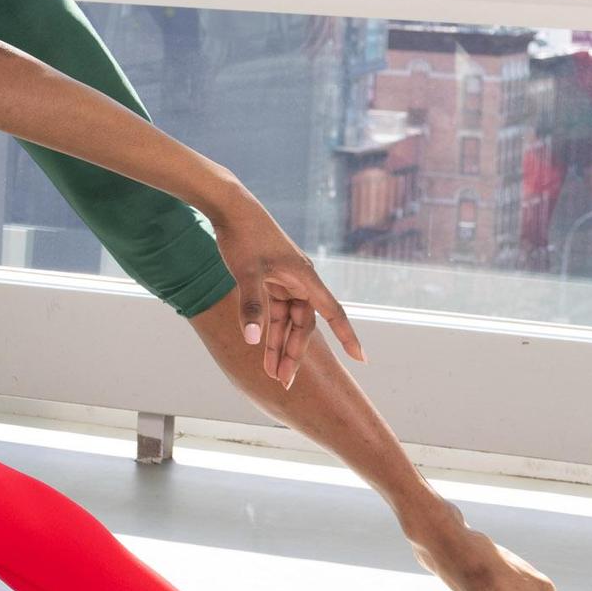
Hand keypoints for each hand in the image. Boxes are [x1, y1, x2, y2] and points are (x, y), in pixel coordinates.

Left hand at [213, 200, 362, 389]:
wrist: (230, 208)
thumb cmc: (243, 236)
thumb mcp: (247, 273)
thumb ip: (252, 306)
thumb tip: (253, 341)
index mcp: (305, 278)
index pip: (333, 313)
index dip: (347, 336)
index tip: (361, 358)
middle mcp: (300, 281)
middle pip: (303, 325)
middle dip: (293, 353)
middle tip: (283, 382)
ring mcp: (285, 281)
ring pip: (287, 321)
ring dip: (278, 345)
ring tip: (270, 374)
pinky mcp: (270, 280)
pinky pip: (274, 311)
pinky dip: (268, 329)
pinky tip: (261, 349)